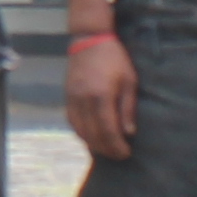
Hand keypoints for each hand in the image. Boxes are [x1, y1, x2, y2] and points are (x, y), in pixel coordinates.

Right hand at [66, 34, 138, 161]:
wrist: (89, 40)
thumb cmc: (115, 59)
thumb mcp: (129, 81)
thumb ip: (127, 108)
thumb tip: (128, 133)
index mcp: (102, 96)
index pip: (108, 130)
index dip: (117, 146)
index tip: (126, 154)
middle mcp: (84, 100)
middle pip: (93, 135)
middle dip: (106, 149)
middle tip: (119, 156)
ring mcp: (73, 99)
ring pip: (80, 131)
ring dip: (93, 144)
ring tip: (106, 150)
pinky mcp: (67, 97)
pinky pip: (72, 122)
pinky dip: (81, 133)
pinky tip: (91, 138)